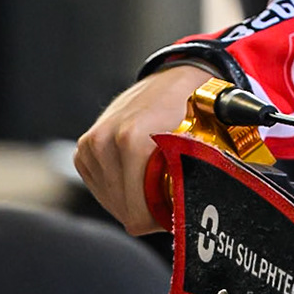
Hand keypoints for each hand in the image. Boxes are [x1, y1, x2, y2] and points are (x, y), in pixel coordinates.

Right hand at [74, 64, 209, 233]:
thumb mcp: (209, 139)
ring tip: (159, 178)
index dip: (163, 218)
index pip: (138, 214)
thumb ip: (205, 174)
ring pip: (113, 201)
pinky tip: (141, 173)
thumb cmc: (196, 104)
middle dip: (151, 209)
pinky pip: (101, 188)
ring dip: (135, 198)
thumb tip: (205, 208)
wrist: (180, 74)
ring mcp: (92, 144)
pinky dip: (122, 187)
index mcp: (133, 139)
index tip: (178, 207)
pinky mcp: (84, 149)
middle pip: (125, 210)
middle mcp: (106, 140)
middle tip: (173, 192)